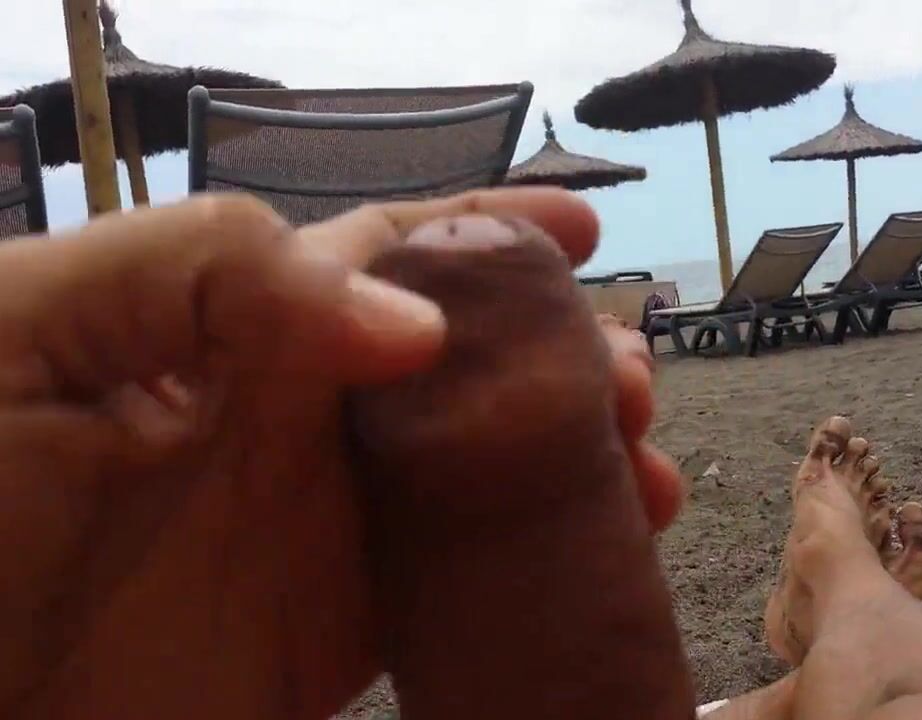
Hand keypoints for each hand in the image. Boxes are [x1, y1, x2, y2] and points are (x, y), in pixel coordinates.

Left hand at [0, 189, 680, 719]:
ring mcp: (334, 523)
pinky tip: (614, 542)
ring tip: (643, 462)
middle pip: (467, 361)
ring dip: (581, 450)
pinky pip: (475, 576)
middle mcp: (304, 415)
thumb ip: (204, 270)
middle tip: (629, 377)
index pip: (383, 255)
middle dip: (564, 349)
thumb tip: (408, 328)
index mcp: (237, 325)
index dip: (483, 232)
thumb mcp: (34, 329)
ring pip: (491, 464)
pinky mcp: (350, 625)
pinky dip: (554, 554)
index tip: (578, 229)